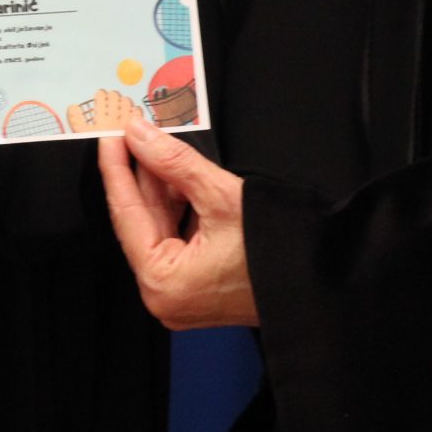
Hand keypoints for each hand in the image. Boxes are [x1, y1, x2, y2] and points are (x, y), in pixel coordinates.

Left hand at [97, 118, 259, 328]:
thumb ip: (173, 162)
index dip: (116, 169)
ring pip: (159, 229)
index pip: (126, 214)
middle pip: (141, 222)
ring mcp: (180, 296)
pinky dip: (177, 208)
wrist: (320, 279)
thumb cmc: (278, 253)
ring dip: (160, 188)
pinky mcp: (195, 289)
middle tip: (132, 134)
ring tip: (157, 147)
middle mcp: (164, 297)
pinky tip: (177, 176)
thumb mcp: (220, 195)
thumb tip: (142, 136)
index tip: (110, 137)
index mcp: (163, 283)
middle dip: (139, 174)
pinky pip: (175, 241)